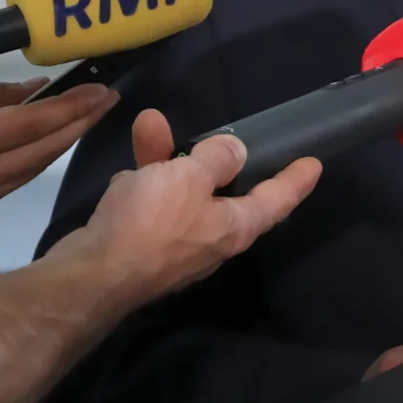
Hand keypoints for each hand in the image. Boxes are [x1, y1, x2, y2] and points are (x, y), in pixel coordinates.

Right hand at [0, 80, 116, 231]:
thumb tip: (33, 89)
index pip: (34, 123)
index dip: (73, 105)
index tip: (102, 88)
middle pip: (45, 148)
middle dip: (82, 121)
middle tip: (110, 98)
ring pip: (36, 167)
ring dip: (67, 140)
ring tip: (91, 114)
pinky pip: (19, 179)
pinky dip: (41, 157)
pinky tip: (55, 140)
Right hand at [51, 113, 320, 310]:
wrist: (89, 275)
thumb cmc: (151, 223)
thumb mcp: (189, 178)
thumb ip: (216, 159)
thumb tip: (236, 153)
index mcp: (235, 227)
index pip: (277, 200)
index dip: (296, 181)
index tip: (314, 165)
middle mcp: (209, 240)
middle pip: (222, 190)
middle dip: (209, 156)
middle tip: (213, 132)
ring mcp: (172, 246)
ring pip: (177, 191)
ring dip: (163, 160)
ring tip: (148, 126)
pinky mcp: (137, 247)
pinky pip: (146, 206)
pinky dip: (138, 187)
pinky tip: (123, 176)